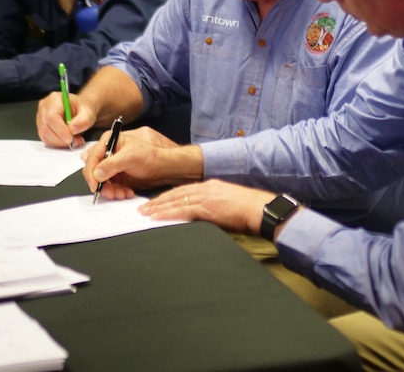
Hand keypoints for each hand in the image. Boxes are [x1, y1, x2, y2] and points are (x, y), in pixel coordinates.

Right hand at [36, 91, 95, 147]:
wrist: (80, 110)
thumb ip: (83, 121)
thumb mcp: (89, 113)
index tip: (70, 139)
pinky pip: (46, 139)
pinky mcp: (42, 127)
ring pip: (44, 135)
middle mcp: (44, 107)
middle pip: (46, 127)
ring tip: (74, 141)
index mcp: (54, 99)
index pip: (51, 116)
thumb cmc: (82, 109)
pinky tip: (68, 141)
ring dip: (59, 143)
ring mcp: (41, 118)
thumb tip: (72, 130)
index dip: (60, 130)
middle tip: (75, 142)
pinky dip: (57, 144)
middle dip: (61, 139)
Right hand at [82, 126, 185, 198]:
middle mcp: (108, 152)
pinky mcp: (116, 174)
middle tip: (111, 194)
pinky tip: (126, 193)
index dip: (91, 174)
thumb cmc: (151, 156)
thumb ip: (111, 164)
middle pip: (94, 171)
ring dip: (111, 190)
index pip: (92, 158)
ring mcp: (111, 164)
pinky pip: (110, 185)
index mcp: (109, 141)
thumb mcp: (130, 157)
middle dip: (103, 184)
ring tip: (122, 195)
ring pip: (102, 181)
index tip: (96, 186)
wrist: (163, 167)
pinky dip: (116, 191)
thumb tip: (96, 173)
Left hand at [138, 179, 275, 234]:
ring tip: (144, 213)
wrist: (260, 209)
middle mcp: (206, 188)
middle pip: (176, 193)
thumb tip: (205, 214)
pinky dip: (167, 213)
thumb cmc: (249, 209)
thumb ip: (215, 205)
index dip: (168, 196)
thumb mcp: (229, 202)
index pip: (184, 190)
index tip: (157, 201)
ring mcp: (206, 196)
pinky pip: (182, 210)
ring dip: (158, 207)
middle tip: (143, 207)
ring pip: (175, 200)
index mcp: (211, 185)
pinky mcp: (207, 207)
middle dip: (158, 200)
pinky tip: (156, 217)